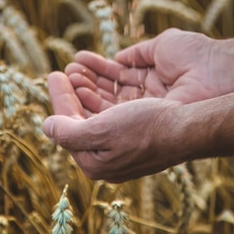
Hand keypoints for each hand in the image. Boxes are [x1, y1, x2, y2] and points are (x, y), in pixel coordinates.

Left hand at [43, 70, 185, 181]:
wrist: (186, 130)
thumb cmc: (145, 127)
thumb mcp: (101, 130)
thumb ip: (69, 131)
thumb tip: (46, 126)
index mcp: (93, 162)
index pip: (66, 126)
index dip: (59, 98)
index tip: (54, 73)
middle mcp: (105, 160)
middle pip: (79, 122)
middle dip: (71, 94)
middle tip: (64, 71)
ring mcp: (121, 149)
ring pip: (96, 117)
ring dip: (86, 93)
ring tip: (79, 72)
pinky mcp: (135, 139)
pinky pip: (112, 116)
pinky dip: (103, 98)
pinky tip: (102, 84)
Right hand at [64, 28, 233, 114]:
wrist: (218, 75)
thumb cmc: (195, 56)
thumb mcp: (161, 46)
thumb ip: (136, 54)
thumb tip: (116, 59)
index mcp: (154, 80)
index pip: (118, 77)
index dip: (97, 71)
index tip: (75, 62)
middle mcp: (149, 100)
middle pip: (109, 94)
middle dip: (85, 84)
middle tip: (63, 74)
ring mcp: (147, 115)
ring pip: (107, 107)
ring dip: (83, 94)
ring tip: (63, 80)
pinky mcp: (144, 126)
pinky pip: (112, 118)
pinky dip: (92, 107)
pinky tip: (75, 94)